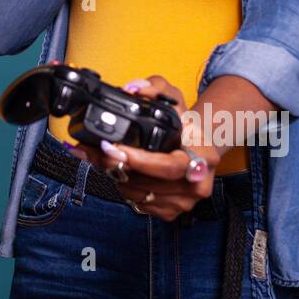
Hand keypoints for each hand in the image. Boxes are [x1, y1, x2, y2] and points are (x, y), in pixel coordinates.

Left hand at [72, 75, 219, 220]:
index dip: (139, 160)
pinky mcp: (170, 212)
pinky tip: (111, 169)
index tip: (112, 147)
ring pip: (139, 194)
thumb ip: (154, 86)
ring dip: (113, 176)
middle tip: (95, 151)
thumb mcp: (173, 96)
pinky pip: (138, 203)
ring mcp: (184, 202)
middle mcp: (198, 183)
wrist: (198, 147)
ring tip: (96, 156)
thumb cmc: (185, 123)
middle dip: (117, 167)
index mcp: (204, 156)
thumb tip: (133, 90)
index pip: (170, 165)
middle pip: (149, 183)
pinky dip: (120, 187)